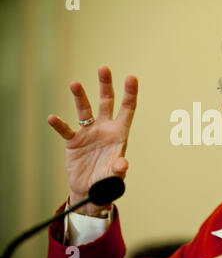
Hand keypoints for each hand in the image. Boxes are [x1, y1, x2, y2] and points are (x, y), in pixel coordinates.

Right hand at [47, 66, 137, 214]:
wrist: (90, 190)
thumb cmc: (108, 181)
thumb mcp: (115, 176)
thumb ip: (119, 169)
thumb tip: (123, 164)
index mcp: (120, 133)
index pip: (127, 109)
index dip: (130, 94)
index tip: (131, 77)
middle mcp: (105, 128)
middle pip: (106, 102)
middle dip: (105, 85)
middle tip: (103, 68)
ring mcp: (89, 132)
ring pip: (85, 110)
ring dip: (80, 97)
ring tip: (75, 84)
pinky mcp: (73, 141)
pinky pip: (66, 130)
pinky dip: (59, 125)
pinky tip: (53, 118)